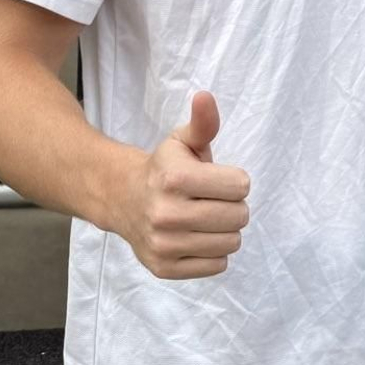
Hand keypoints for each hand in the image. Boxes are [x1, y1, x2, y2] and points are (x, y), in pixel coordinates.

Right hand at [117, 92, 250, 278]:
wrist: (123, 199)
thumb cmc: (165, 168)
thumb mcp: (183, 141)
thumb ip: (203, 122)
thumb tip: (205, 96)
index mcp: (176, 178)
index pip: (241, 187)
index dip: (235, 181)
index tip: (218, 179)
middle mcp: (167, 213)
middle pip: (239, 217)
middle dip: (233, 206)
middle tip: (213, 200)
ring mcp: (164, 244)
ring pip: (231, 243)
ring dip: (226, 230)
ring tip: (206, 219)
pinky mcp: (164, 268)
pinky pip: (216, 265)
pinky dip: (214, 253)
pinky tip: (197, 237)